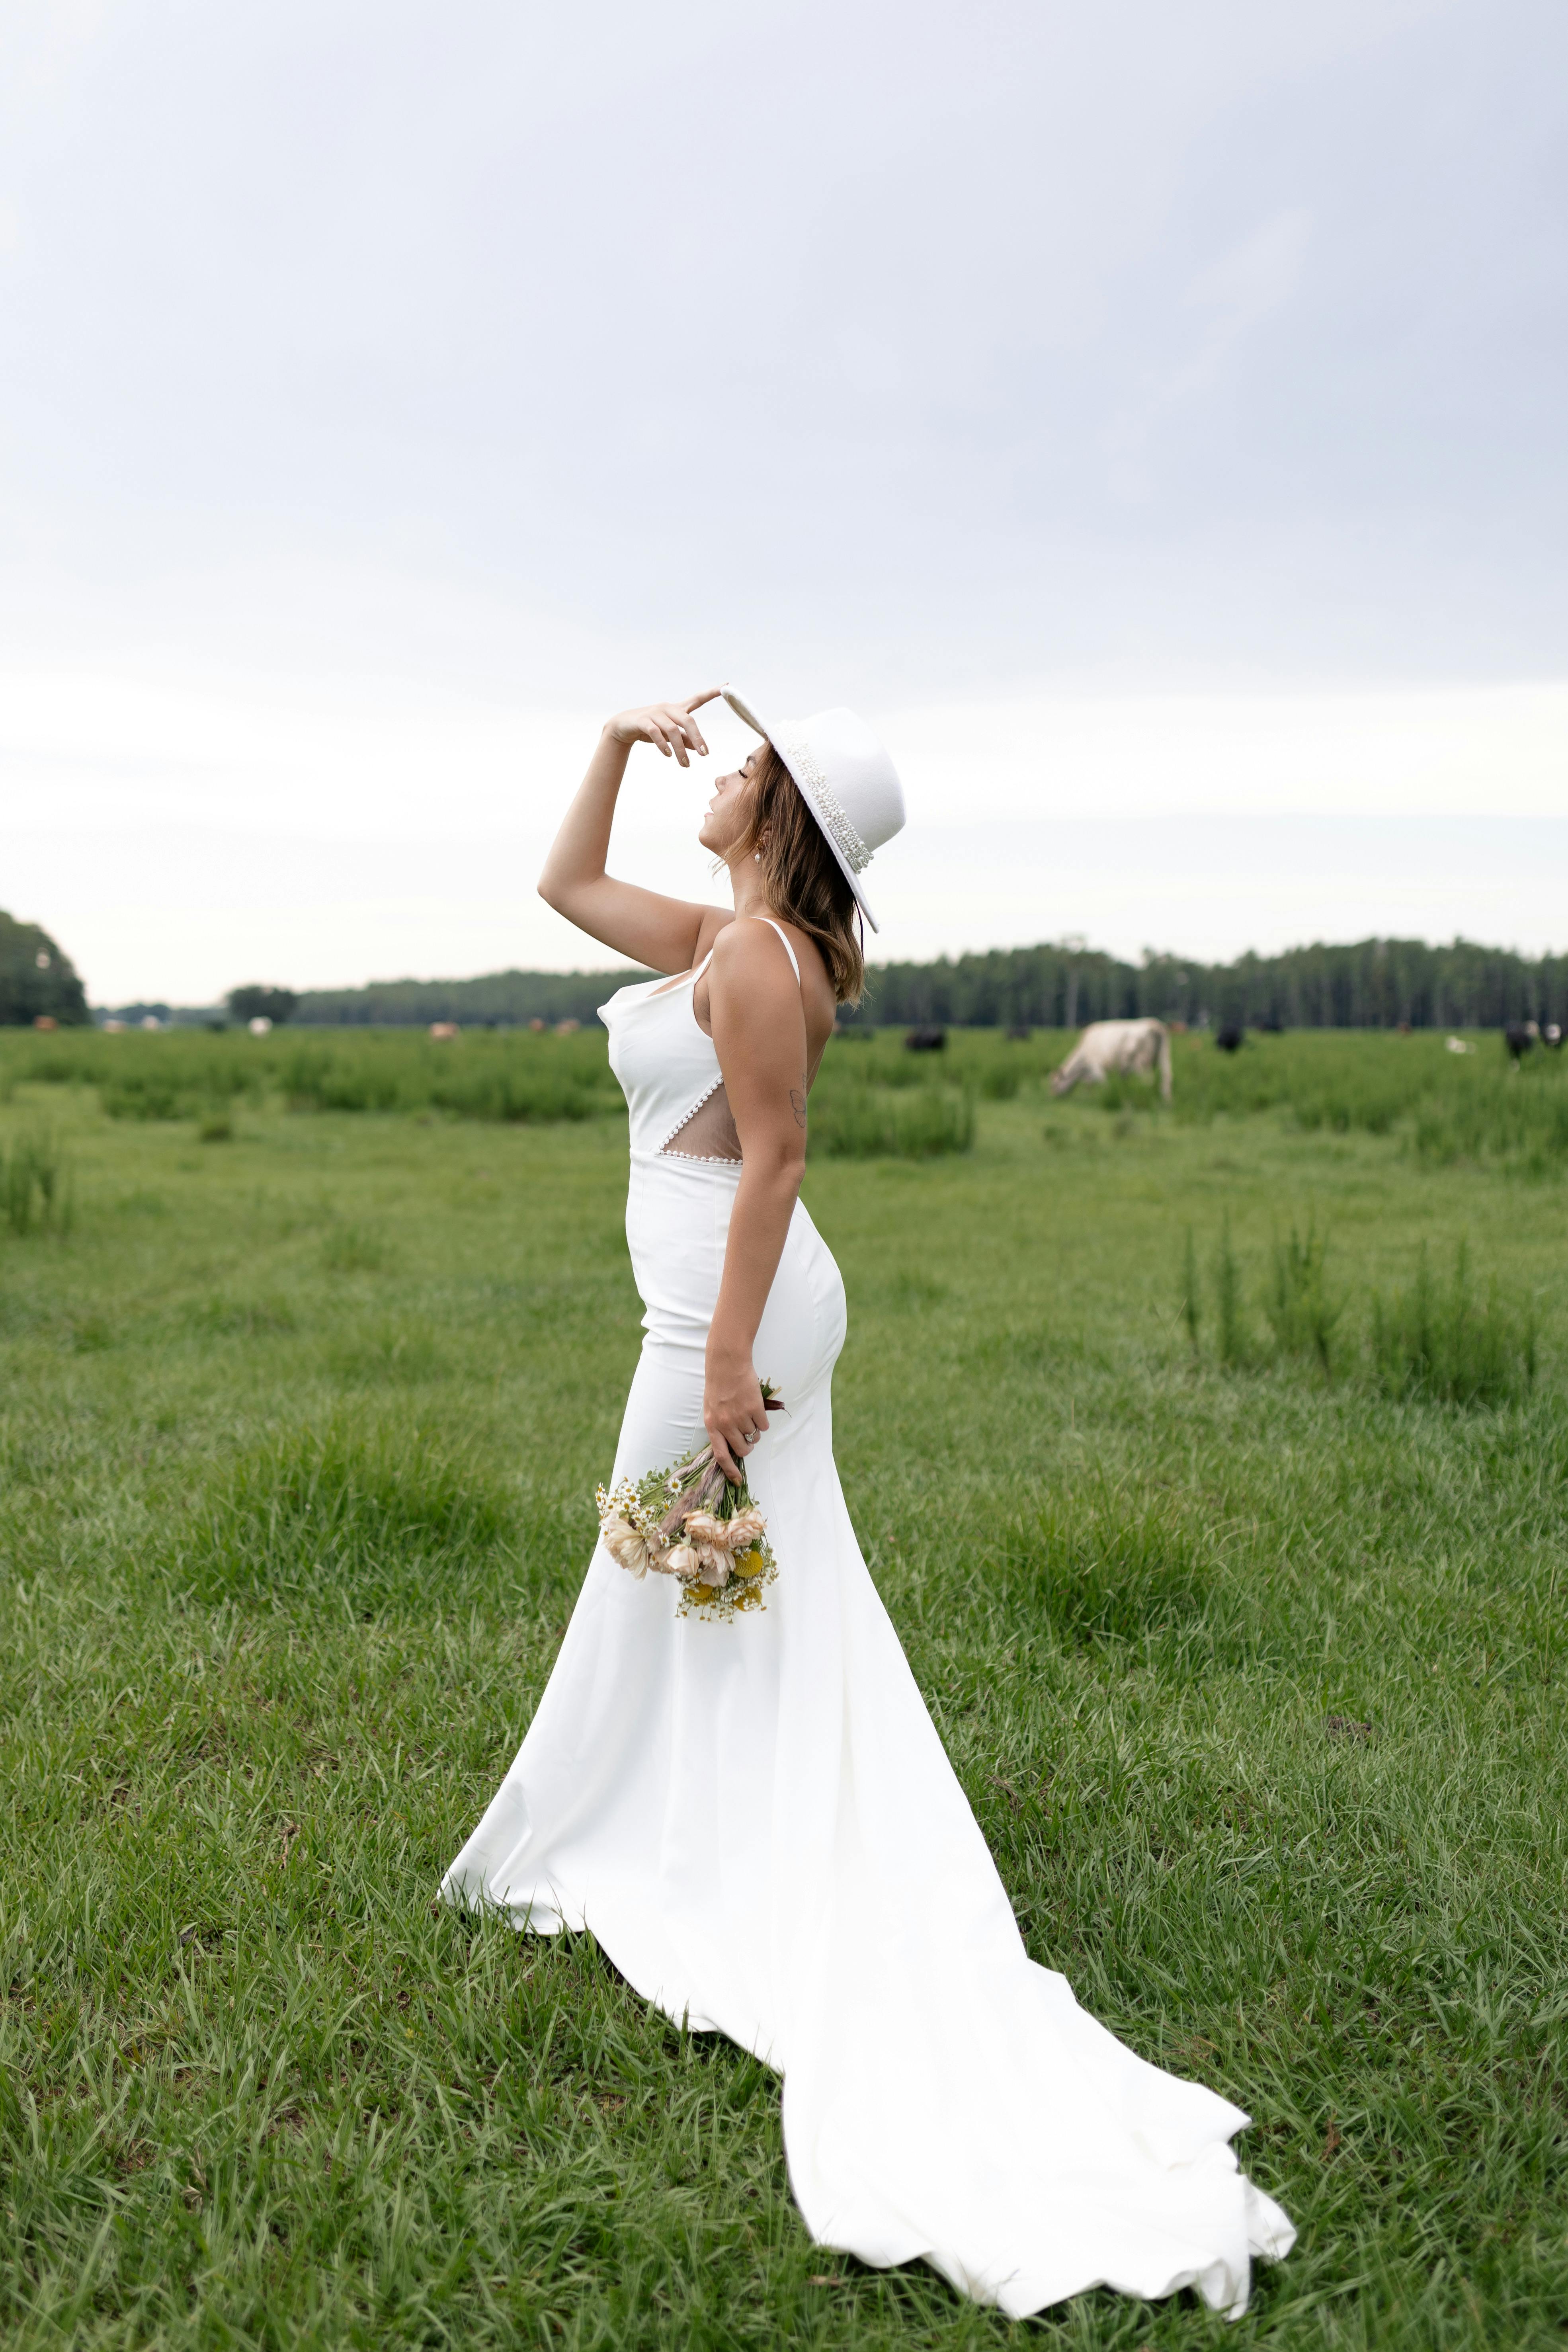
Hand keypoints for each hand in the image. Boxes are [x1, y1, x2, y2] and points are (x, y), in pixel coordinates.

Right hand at [605, 690, 718, 769]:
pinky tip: (668, 755)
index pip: (697, 699)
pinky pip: (655, 733)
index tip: (727, 686)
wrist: (623, 727)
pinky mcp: (643, 721)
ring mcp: (655, 713)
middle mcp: (667, 708)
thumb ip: (685, 739)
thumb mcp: (670, 735)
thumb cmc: (650, 730)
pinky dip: (663, 745)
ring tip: (685, 765)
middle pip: (688, 720)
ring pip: (672, 730)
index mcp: (677, 709)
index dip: (712, 693)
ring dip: (680, 749)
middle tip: (705, 755)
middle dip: (698, 738)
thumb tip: (699, 747)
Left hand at [703, 1339, 767, 1482]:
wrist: (727, 1364)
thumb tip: (733, 1446)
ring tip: (749, 1414)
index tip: (737, 1481)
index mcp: (712, 1425)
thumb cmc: (718, 1386)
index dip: (730, 1470)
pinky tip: (756, 1409)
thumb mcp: (711, 1409)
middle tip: (748, 1437)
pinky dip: (763, 1421)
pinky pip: (764, 1425)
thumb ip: (720, 1427)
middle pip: (743, 1449)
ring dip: (755, 1430)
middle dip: (748, 1446)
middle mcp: (725, 1424)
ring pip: (755, 1436)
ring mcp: (741, 1416)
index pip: (721, 1455)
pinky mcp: (755, 1408)